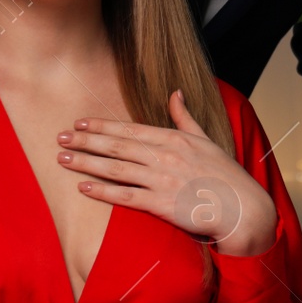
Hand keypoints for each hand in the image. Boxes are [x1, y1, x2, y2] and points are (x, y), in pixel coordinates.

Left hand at [58, 91, 277, 256]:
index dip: (102, 126)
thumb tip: (175, 93)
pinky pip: (125, 196)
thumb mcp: (206, 139)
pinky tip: (83, 187)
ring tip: (63, 159)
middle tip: (60, 137)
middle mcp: (165, 156)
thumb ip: (185, 117)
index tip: (80, 123)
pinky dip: (103, 191)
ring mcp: (162, 180)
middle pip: (117, 145)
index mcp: (175, 139)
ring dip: (87, 162)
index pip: (130, 129)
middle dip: (86, 141)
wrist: (241, 209)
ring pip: (116, 168)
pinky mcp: (161, 204)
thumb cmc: (224, 174)